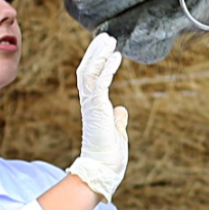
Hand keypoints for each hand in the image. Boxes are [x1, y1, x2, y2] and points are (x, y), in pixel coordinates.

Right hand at [66, 33, 128, 202]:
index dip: (97, 62)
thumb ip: (117, 120)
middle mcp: (89, 104)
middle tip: (105, 36)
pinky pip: (99, 83)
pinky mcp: (96, 110)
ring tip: (109, 40)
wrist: (102, 173)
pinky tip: (115, 56)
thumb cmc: (108, 158)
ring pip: (89, 73)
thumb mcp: (116, 133)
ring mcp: (91, 106)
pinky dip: (106, 68)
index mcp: (94, 108)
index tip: (107, 49)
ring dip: (99, 54)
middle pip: (87, 70)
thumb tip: (121, 110)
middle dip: (95, 52)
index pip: (91, 79)